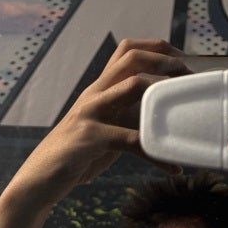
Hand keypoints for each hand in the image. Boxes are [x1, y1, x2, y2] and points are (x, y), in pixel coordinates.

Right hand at [0, 38, 188, 227]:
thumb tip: (167, 110)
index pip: (127, 49)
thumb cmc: (79, 152)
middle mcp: (95, 93)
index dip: (157, 48)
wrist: (39, 180)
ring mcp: (90, 112)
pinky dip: (156, 154)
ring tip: (185, 112)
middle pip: (131, 57)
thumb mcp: (106, 125)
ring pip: (133, 85)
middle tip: (188, 77)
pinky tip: (173, 168)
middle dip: (165, 61)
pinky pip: (131, 140)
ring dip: (164, 94)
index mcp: (100, 87)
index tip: (182, 61)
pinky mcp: (89, 138)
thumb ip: (129, 113)